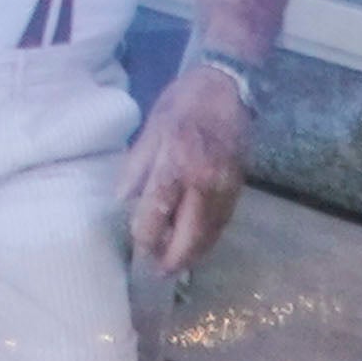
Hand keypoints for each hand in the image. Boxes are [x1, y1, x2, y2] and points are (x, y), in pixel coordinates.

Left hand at [121, 68, 249, 278]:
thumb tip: (123, 203)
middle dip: (173, 259)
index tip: (138, 246)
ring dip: (193, 255)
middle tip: (158, 273)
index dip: (146, 236)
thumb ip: (136, 169)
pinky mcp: (238, 189)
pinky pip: (222, 224)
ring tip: (174, 265)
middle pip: (190, 237)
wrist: (226, 88)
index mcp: (176, 165)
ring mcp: (225, 188)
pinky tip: (195, 245)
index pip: (157, 214)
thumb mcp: (149, 130)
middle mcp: (204, 183)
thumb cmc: (182, 105)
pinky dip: (208, 239)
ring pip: (210, 235)